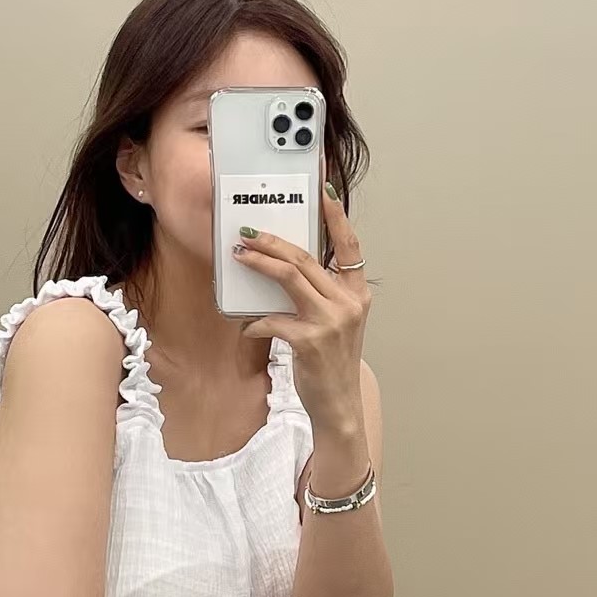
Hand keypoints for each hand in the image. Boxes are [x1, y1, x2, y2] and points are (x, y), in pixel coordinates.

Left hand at [232, 181, 371, 432]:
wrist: (338, 405)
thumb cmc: (331, 363)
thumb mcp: (336, 324)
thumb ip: (319, 296)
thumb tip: (284, 271)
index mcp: (356, 295)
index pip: (349, 246)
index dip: (336, 217)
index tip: (322, 191)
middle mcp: (348, 303)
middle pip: (306, 258)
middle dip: (273, 241)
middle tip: (248, 233)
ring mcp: (330, 321)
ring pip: (290, 277)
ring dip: (260, 264)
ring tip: (239, 256)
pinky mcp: (309, 340)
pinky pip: (273, 319)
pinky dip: (256, 321)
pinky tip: (247, 326)